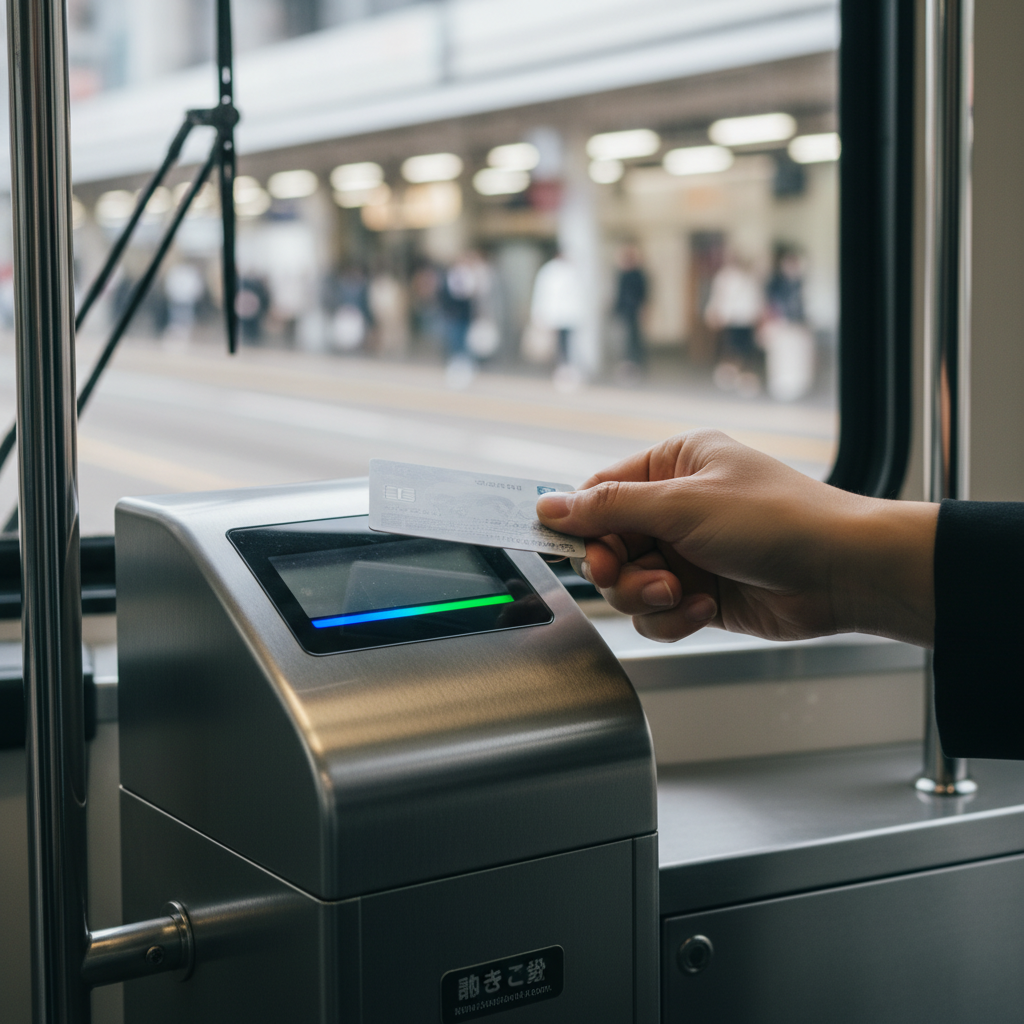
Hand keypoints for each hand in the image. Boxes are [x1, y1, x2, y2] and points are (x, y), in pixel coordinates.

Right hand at [536, 430, 937, 646]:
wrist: (842, 572)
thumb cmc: (777, 520)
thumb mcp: (683, 504)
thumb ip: (609, 507)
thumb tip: (550, 504)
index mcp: (673, 465)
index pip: (600, 492)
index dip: (580, 523)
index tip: (567, 546)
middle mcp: (677, 507)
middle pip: (607, 544)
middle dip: (617, 568)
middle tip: (625, 573)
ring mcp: (687, 553)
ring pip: (628, 584)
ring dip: (645, 595)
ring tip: (678, 592)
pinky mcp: (699, 594)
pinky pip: (656, 613)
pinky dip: (672, 616)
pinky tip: (702, 607)